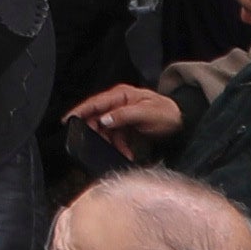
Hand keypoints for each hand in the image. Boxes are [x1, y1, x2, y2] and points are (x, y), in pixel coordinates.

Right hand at [65, 82, 183, 152]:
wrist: (183, 121)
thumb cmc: (166, 113)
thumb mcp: (146, 114)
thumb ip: (124, 115)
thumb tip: (104, 120)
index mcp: (121, 95)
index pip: (95, 102)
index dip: (80, 111)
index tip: (68, 120)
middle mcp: (118, 103)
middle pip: (98, 117)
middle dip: (96, 133)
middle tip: (96, 145)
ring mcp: (122, 114)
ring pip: (106, 130)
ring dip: (110, 143)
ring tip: (120, 152)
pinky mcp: (126, 125)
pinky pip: (116, 137)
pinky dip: (119, 146)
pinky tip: (127, 154)